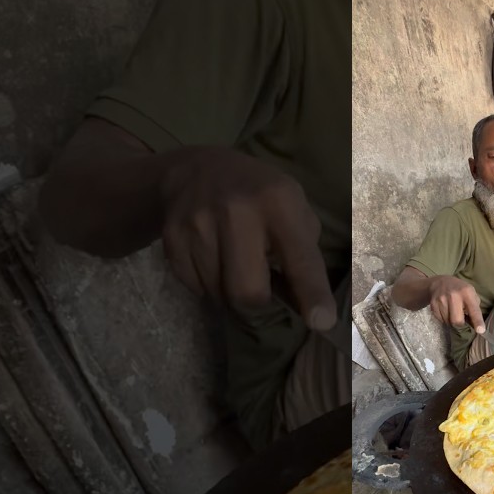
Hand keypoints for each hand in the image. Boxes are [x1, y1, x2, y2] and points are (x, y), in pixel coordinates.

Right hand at [158, 148, 334, 329]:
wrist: (196, 170)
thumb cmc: (260, 196)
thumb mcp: (294, 208)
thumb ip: (305, 255)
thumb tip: (310, 311)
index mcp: (278, 201)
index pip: (300, 258)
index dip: (312, 294)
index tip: (321, 322)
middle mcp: (237, 211)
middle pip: (248, 292)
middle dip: (258, 305)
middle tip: (262, 292)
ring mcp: (199, 224)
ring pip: (219, 296)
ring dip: (231, 295)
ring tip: (236, 268)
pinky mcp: (172, 238)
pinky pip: (195, 288)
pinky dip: (208, 285)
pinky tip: (214, 260)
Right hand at [428, 276, 484, 332]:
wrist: (440, 283)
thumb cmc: (460, 290)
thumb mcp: (471, 294)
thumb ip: (475, 309)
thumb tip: (477, 326)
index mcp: (467, 292)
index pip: (473, 310)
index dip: (477, 321)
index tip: (481, 330)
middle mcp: (454, 295)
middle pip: (457, 321)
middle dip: (460, 325)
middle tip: (462, 322)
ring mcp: (441, 299)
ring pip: (448, 322)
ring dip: (452, 322)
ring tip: (453, 313)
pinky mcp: (433, 304)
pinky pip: (440, 320)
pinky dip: (444, 319)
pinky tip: (446, 311)